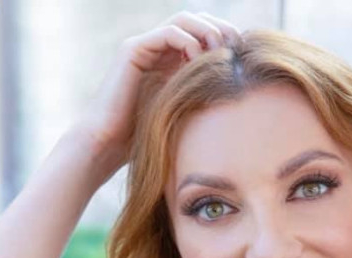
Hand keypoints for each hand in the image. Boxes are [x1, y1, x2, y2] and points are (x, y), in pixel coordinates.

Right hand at [71, 12, 240, 178]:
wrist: (109, 145)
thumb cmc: (147, 138)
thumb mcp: (186, 112)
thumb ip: (204, 95)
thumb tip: (240, 87)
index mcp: (172, 61)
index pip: (204, 32)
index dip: (225, 36)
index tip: (243, 54)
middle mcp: (158, 49)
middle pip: (196, 19)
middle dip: (220, 28)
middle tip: (236, 46)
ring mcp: (144, 47)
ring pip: (182, 20)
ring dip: (206, 30)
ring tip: (220, 51)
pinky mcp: (133, 50)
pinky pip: (168, 33)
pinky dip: (188, 42)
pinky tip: (197, 62)